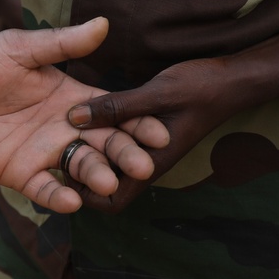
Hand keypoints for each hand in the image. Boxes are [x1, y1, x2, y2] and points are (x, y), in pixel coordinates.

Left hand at [0, 18, 168, 212]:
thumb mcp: (23, 48)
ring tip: (108, 182)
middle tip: (145, 165)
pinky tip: (71, 201)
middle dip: (126, 155)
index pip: (114, 112)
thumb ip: (62, 43)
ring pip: (81, 169)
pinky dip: (58, 196)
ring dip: (97, 176)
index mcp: (72, 97)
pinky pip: (44, 189)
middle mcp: (65, 128)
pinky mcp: (19, 173)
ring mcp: (43, 152)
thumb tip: (104, 24)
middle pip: (105, 145)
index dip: (137, 122)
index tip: (160, 131)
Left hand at [67, 57, 232, 212]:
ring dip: (85, 147)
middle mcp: (144, 157)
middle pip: (103, 179)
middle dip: (77, 171)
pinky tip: (80, 111)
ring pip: (105, 154)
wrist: (230, 78)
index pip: (113, 200)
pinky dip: (98, 128)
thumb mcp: (156, 94)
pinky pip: (114, 133)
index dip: (86, 196)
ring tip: (55, 131)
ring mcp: (143, 142)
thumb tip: (73, 117)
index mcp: (150, 162)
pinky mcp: (142, 125)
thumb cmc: (201, 88)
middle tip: (48, 150)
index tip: (61, 175)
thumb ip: (116, 107)